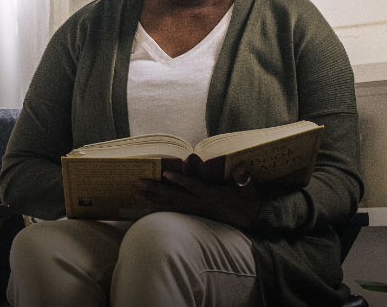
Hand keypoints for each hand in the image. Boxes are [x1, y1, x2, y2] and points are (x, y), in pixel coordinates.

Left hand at [135, 155, 260, 229]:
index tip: (166, 174)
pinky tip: (147, 208)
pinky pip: (174, 213)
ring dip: (153, 200)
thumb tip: (242, 168)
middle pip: (175, 197)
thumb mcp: (248, 188)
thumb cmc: (247, 200)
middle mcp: (200, 204)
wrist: (249, 219)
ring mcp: (196, 211)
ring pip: (171, 206)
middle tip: (137, 183)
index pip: (193, 187)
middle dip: (155, 190)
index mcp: (212, 195)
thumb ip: (243, 178)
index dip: (180, 181)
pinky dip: (160, 210)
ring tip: (137, 193)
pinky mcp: (194, 215)